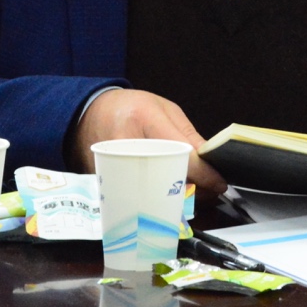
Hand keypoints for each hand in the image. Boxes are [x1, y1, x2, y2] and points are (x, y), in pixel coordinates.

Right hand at [70, 89, 226, 195]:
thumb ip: (187, 134)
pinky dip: (152, 198)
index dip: (203, 172)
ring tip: (189, 193)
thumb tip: (209, 160)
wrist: (88, 113)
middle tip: (207, 191)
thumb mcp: (164, 109)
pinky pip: (134, 195)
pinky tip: (164, 194)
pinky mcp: (104, 180)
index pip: (179, 152)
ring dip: (173, 198)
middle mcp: (126, 142)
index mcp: (144, 118)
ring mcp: (112, 164)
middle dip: (191, 189)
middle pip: (165, 177)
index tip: (218, 183)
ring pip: (150, 192)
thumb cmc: (131, 108)